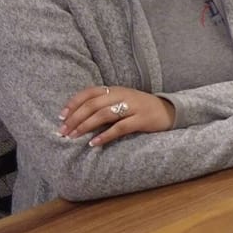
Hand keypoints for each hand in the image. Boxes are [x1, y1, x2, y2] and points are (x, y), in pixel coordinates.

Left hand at [60, 85, 174, 146]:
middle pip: (93, 105)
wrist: (171, 110)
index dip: (73, 104)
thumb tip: (79, 117)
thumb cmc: (142, 108)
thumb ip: (105, 104)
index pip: (88, 93)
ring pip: (104, 115)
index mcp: (116, 89)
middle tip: (63, 131)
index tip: (61, 117)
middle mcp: (123, 95)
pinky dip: (105, 135)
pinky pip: (120, 127)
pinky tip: (94, 143)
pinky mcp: (142, 119)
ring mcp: (133, 107)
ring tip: (74, 136)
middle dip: (75, 118)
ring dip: (86, 126)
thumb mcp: (123, 100)